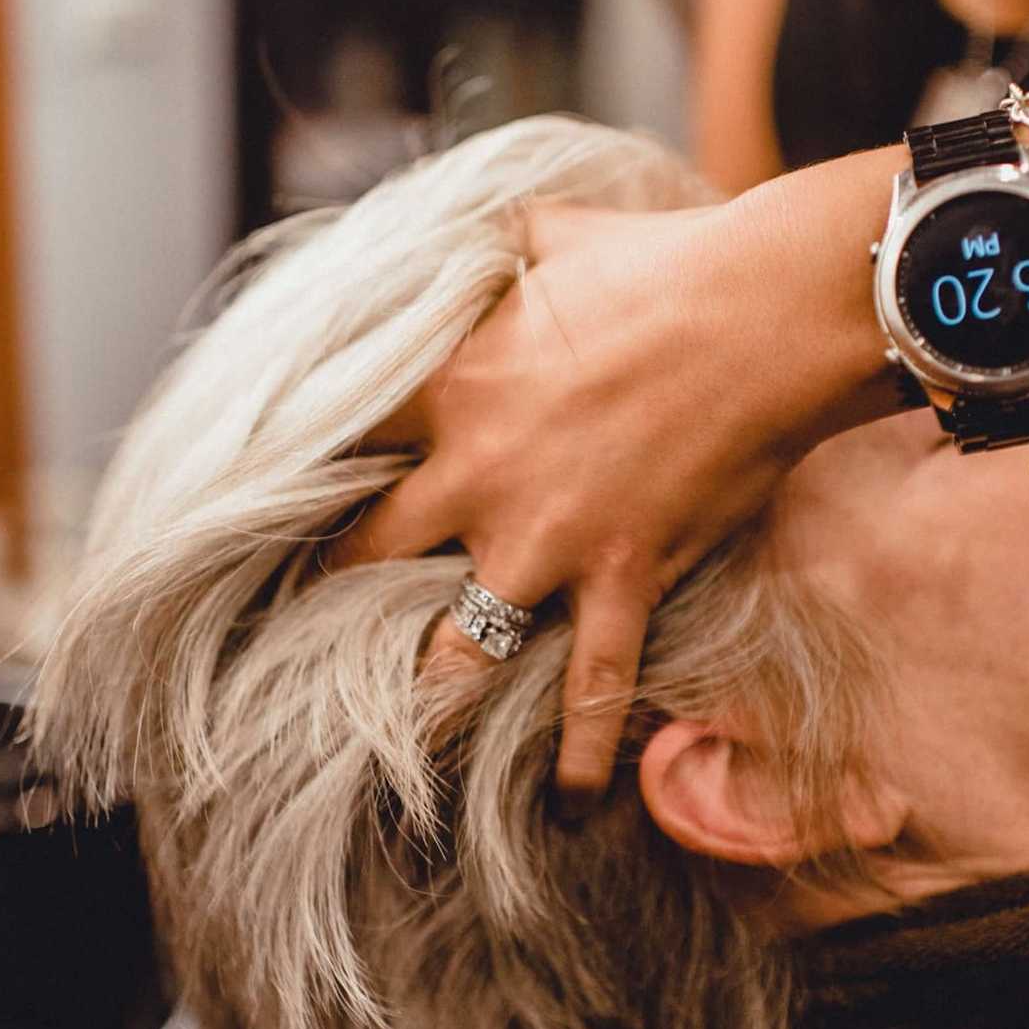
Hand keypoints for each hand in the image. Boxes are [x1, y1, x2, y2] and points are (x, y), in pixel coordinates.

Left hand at [331, 193, 896, 803]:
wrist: (762, 312)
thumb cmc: (655, 258)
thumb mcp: (543, 228)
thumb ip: (477, 240)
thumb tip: (446, 225)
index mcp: (445, 387)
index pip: (335, 444)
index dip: (295, 478)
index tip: (265, 509)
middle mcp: (476, 476)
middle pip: (370, 556)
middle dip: (332, 595)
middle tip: (300, 632)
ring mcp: (546, 540)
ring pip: (457, 649)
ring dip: (425, 698)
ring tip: (393, 745)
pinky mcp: (622, 578)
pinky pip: (595, 688)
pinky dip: (584, 753)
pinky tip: (571, 803)